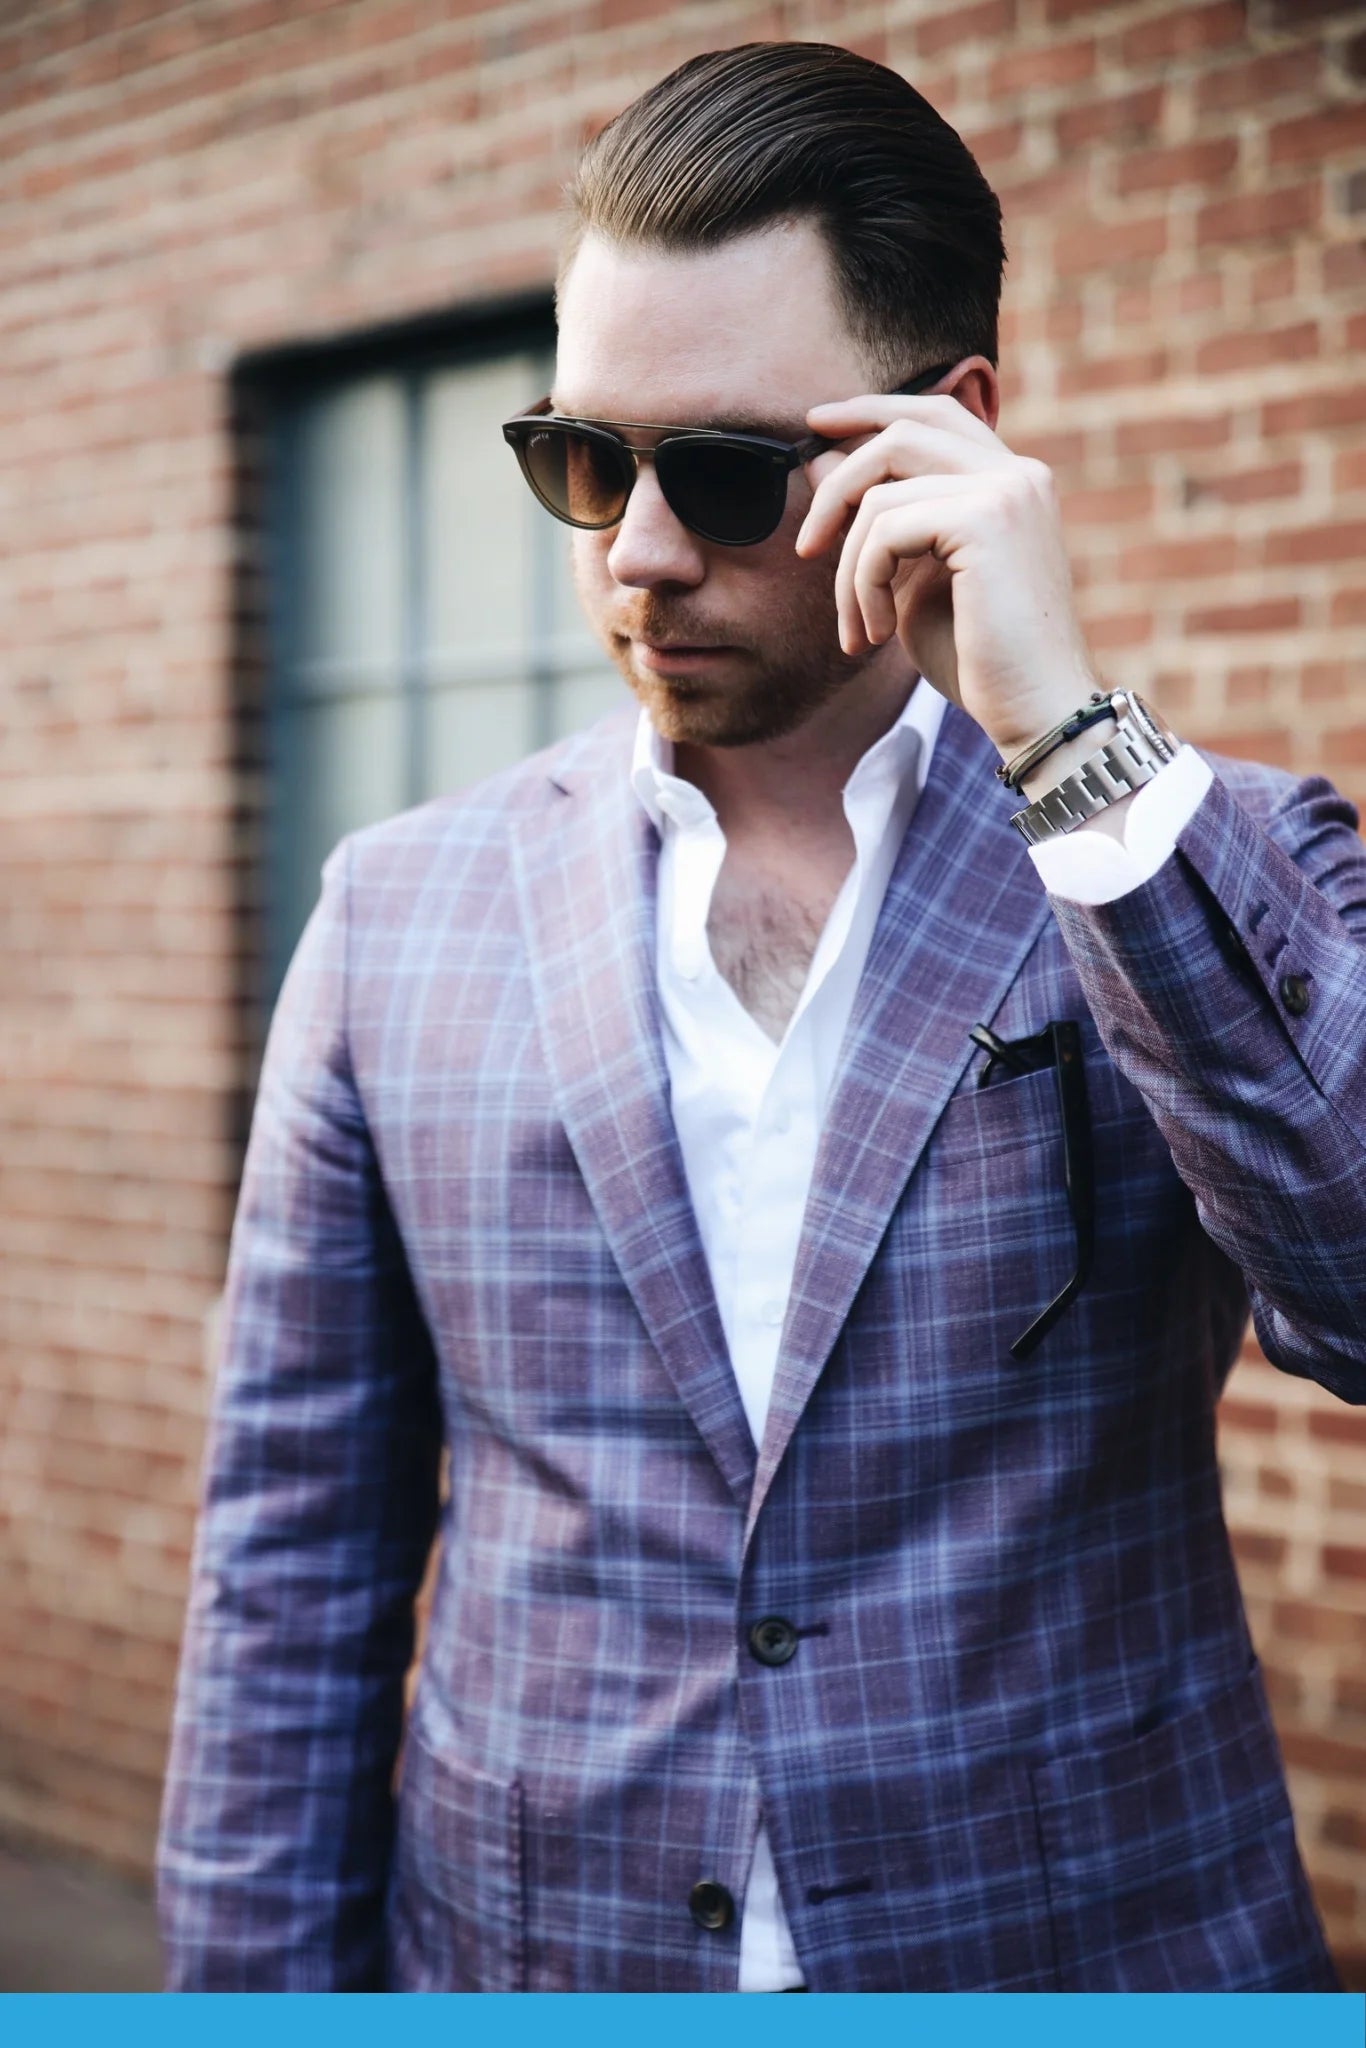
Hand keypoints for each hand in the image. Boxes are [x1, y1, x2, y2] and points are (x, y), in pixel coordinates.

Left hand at [793, 392, 1101, 760]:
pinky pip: (886, 529)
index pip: (935, 413)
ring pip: (882, 492)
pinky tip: (876, 632)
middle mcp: (1017, 473)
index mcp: (1009, 482)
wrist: (1035, 712)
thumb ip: (879, 522)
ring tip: (856, 627)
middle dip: (838, 485)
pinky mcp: (988, 519)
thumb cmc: (980, 661)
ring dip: (848, 568)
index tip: (815, 428)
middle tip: (806, 547)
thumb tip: (821, 461)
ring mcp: (1008, 490)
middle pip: (901, 432)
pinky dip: (862, 584)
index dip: (872, 410)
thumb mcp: (914, 581)